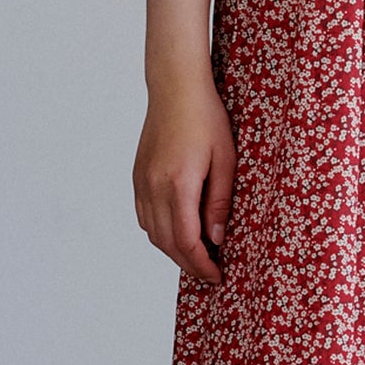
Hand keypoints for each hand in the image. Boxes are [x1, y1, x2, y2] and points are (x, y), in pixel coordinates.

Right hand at [132, 72, 235, 283]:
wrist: (175, 88)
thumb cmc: (206, 118)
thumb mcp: (226, 160)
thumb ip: (220, 202)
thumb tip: (216, 239)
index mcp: (178, 185)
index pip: (186, 241)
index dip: (201, 264)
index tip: (217, 275)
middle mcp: (154, 187)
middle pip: (166, 243)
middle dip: (188, 264)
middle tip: (209, 274)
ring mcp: (142, 182)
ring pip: (152, 232)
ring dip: (173, 251)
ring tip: (196, 257)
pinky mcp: (138, 176)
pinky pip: (144, 216)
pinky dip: (159, 232)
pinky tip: (177, 233)